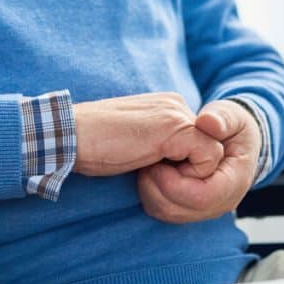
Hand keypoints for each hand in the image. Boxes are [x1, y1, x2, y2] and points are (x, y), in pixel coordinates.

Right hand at [74, 92, 223, 177]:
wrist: (71, 136)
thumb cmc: (94, 144)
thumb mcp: (136, 142)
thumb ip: (158, 145)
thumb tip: (175, 166)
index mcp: (167, 107)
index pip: (198, 141)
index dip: (184, 165)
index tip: (155, 173)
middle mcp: (176, 105)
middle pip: (210, 147)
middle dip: (191, 171)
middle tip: (157, 178)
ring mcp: (177, 114)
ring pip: (213, 154)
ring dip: (189, 176)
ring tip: (155, 176)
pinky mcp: (177, 129)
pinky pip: (208, 158)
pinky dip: (189, 177)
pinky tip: (156, 173)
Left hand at [138, 100, 261, 223]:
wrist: (232, 139)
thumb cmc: (230, 125)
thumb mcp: (230, 115)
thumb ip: (222, 117)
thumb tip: (208, 123)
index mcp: (236, 181)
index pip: (203, 196)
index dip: (176, 183)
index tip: (159, 160)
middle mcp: (222, 202)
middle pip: (182, 210)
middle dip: (158, 188)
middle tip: (147, 162)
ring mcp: (206, 209)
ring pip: (169, 213)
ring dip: (150, 191)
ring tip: (147, 164)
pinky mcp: (190, 209)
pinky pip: (163, 211)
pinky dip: (149, 194)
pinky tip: (149, 172)